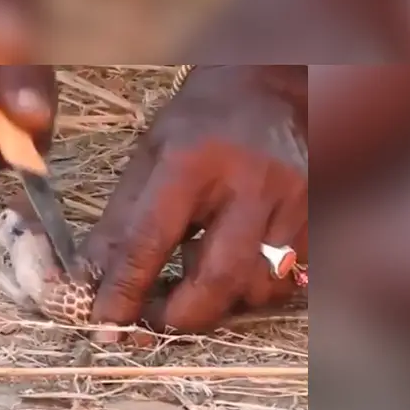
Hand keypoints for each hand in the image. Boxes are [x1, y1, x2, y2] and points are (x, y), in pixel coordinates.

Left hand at [83, 65, 307, 333]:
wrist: (275, 86)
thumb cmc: (202, 123)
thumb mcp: (150, 155)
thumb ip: (121, 220)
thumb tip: (89, 279)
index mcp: (194, 162)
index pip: (151, 242)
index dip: (125, 291)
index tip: (107, 324)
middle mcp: (251, 185)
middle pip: (216, 281)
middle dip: (180, 315)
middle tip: (156, 318)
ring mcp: (294, 203)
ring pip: (256, 289)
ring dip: (221, 299)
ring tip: (200, 272)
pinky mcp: (320, 218)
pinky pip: (287, 281)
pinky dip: (254, 287)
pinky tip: (236, 262)